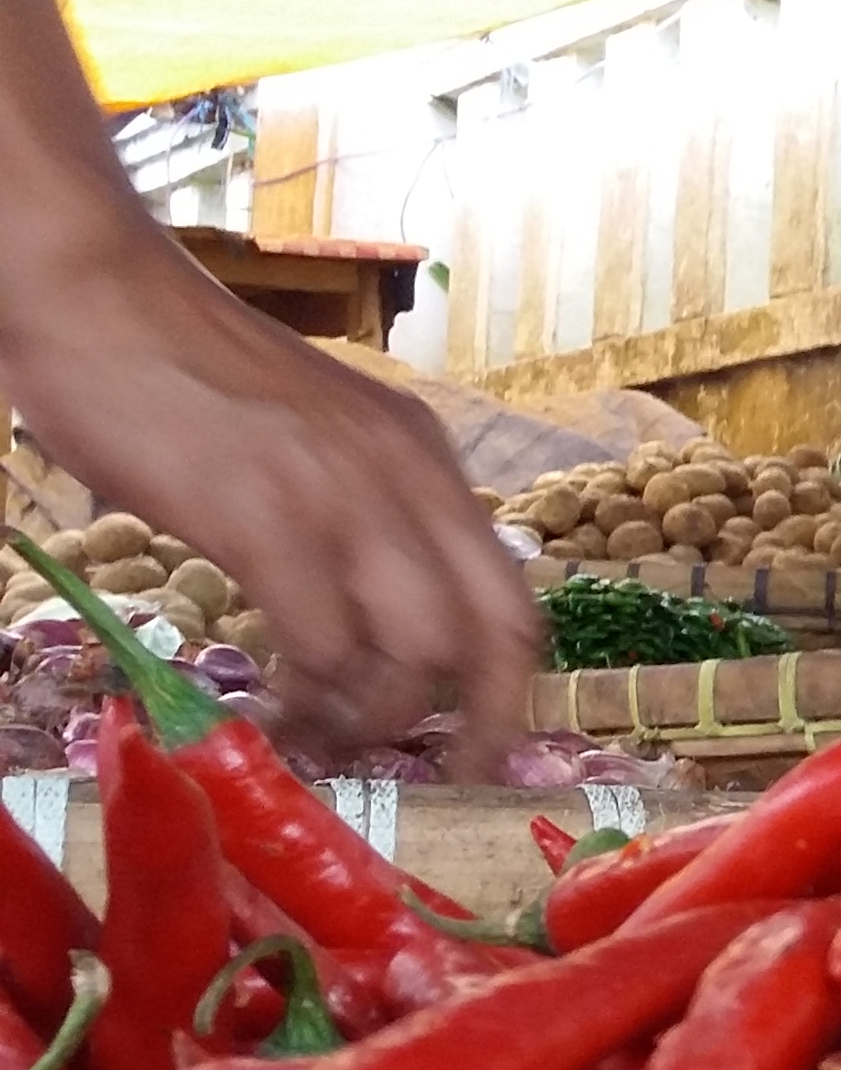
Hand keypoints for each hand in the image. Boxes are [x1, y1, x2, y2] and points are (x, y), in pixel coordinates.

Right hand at [1, 240, 541, 771]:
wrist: (97, 296)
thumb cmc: (188, 373)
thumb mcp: (318, 435)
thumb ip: (361, 506)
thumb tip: (377, 608)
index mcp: (425, 459)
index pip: (513, 597)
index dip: (513, 687)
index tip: (488, 748)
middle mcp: (406, 479)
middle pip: (491, 637)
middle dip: (476, 725)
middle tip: (429, 773)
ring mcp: (339, 498)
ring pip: (411, 656)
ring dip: (370, 719)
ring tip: (319, 737)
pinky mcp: (262, 519)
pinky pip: (321, 644)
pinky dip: (305, 699)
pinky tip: (271, 709)